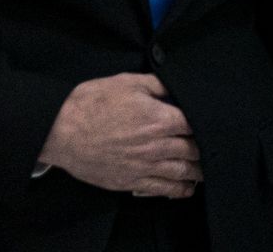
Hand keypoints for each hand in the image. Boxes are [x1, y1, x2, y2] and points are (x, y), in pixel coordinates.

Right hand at [38, 74, 200, 197]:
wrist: (58, 131)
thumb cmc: (91, 104)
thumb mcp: (128, 83)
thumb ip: (159, 84)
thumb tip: (178, 86)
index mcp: (159, 119)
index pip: (195, 124)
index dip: (206, 124)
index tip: (212, 124)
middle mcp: (155, 145)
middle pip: (193, 150)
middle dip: (205, 148)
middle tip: (214, 147)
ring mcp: (143, 165)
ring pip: (181, 171)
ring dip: (197, 171)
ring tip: (205, 169)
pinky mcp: (128, 180)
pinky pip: (160, 188)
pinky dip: (178, 189)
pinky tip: (186, 188)